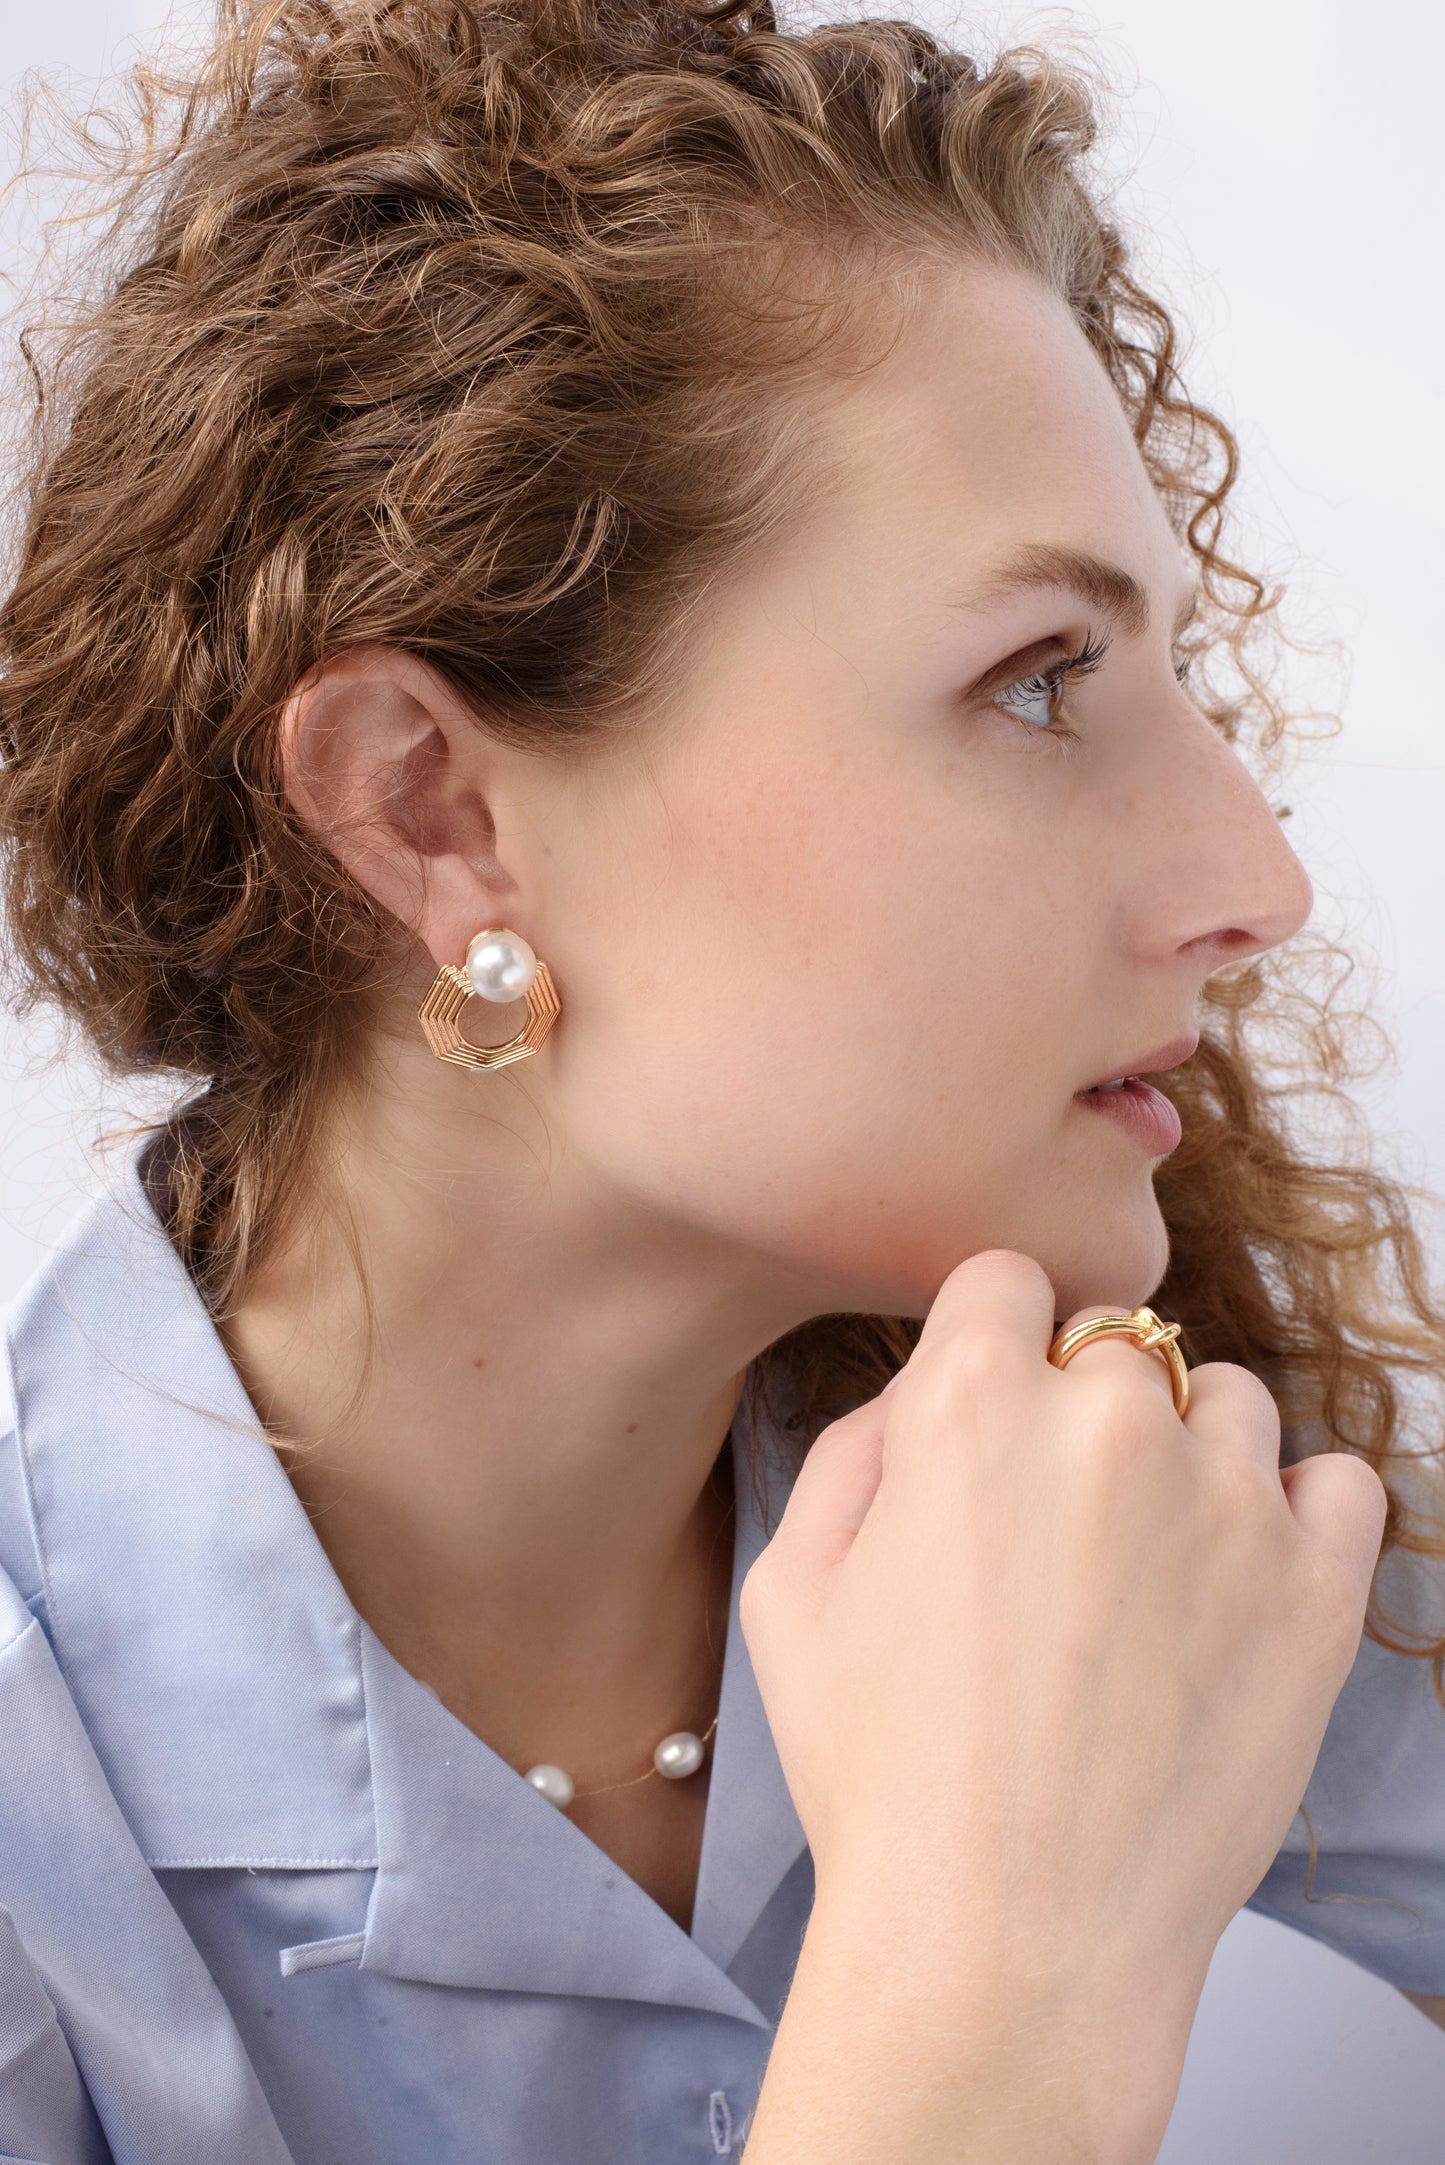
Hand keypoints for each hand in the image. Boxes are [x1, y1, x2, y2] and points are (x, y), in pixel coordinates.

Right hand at [741, 1248, 1386, 2039]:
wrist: (1006, 1941)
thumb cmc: (885, 1779)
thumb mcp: (789, 1593)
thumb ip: (850, 1451)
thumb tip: (918, 1398)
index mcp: (974, 1403)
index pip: (1007, 1281)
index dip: (994, 1347)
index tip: (999, 1419)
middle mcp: (1109, 1420)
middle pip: (1117, 1345)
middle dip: (1085, 1416)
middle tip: (1060, 1536)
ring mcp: (1226, 1496)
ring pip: (1226, 1402)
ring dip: (1190, 1459)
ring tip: (1148, 1578)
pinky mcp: (1316, 1583)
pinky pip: (1336, 1480)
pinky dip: (1295, 1516)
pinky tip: (1236, 1587)